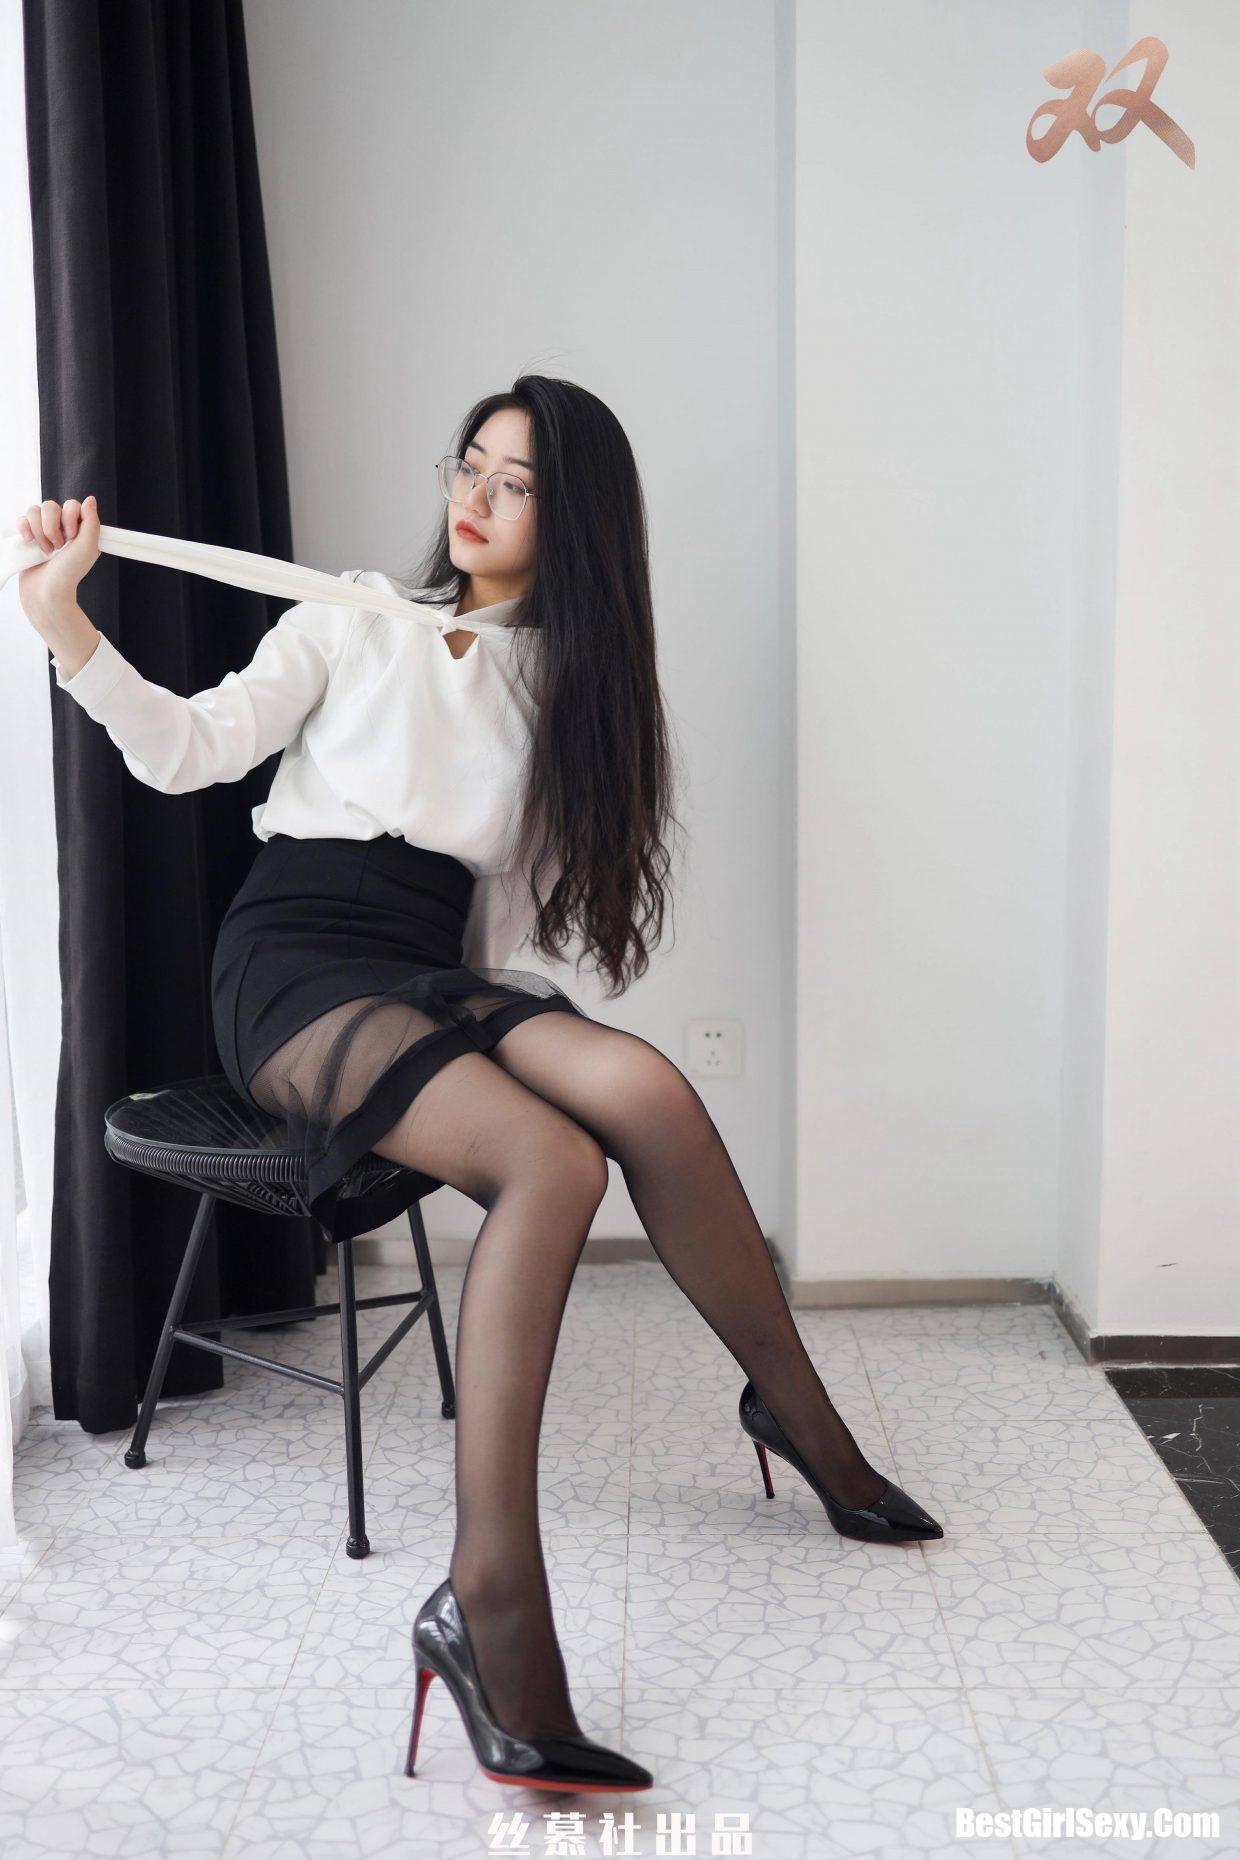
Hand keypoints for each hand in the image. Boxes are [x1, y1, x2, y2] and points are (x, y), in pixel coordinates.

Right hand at [17, 496, 101, 620]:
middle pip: (50, 505)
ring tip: (45, 551)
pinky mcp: (28, 537)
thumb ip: (91, 522)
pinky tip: (30, 543)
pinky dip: (24, 529)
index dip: (69, 517)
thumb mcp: (87, 547)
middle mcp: (61, 528)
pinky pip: (21, 519)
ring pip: (34, 510)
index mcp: (78, 529)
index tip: (72, 536)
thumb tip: (90, 499)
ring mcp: (43, 531)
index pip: (72, 504)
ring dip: (39, 531)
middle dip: (52, 527)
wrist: (46, 592)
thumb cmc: (69, 573)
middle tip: (58, 547)